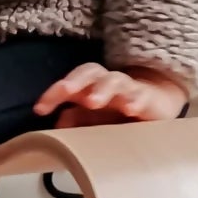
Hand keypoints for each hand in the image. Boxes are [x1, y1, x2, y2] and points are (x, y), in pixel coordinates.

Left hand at [32, 63, 187, 127]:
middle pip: (91, 72)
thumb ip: (77, 120)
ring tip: (93, 102)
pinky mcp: (148, 98)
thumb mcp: (95, 119)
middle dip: (76, 80)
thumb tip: (58, 125)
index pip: (70, 83)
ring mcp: (128, 89)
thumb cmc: (120, 112)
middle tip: (66, 90)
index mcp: (91, 86)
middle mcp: (107, 83)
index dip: (54, 93)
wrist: (157, 106)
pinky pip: (141, 96)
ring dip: (102, 89)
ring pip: (115, 80)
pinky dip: (135, 100)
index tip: (40, 109)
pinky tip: (130, 109)